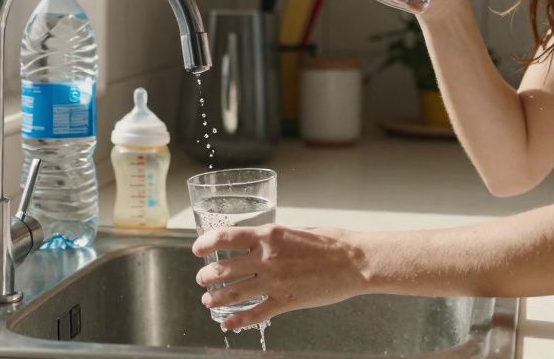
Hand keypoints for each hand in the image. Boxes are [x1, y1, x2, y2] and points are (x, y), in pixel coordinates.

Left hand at [192, 224, 367, 329]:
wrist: (356, 262)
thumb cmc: (334, 242)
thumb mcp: (299, 230)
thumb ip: (277, 237)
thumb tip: (264, 239)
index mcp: (270, 234)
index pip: (226, 237)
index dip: (205, 243)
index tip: (197, 248)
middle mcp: (267, 257)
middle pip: (224, 268)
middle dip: (208, 275)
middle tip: (203, 279)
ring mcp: (275, 281)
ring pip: (234, 292)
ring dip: (216, 298)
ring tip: (209, 301)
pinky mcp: (286, 301)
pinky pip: (255, 313)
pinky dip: (238, 320)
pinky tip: (228, 323)